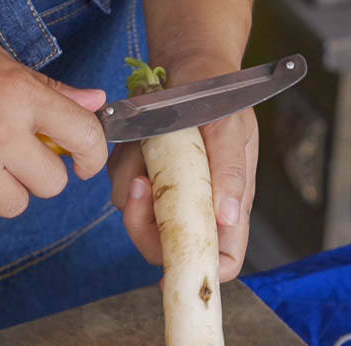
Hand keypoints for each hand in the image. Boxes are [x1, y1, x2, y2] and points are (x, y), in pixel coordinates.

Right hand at [0, 21, 107, 220]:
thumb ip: (48, 90)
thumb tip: (94, 103)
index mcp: (19, 95)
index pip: (84, 137)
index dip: (92, 156)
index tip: (83, 163)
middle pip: (51, 185)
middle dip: (39, 175)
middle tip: (17, 160)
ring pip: (13, 205)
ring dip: (1, 190)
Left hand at [109, 57, 258, 281]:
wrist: (188, 68)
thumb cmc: (219, 98)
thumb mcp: (231, 127)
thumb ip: (231, 172)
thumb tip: (228, 217)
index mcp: (228, 206)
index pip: (222, 259)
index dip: (200, 271)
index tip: (173, 267)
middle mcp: (195, 209)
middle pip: (166, 249)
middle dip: (146, 225)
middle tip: (142, 186)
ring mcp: (164, 196)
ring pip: (136, 218)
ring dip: (134, 185)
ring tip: (147, 147)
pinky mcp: (139, 179)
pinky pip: (119, 188)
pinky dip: (123, 166)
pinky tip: (138, 142)